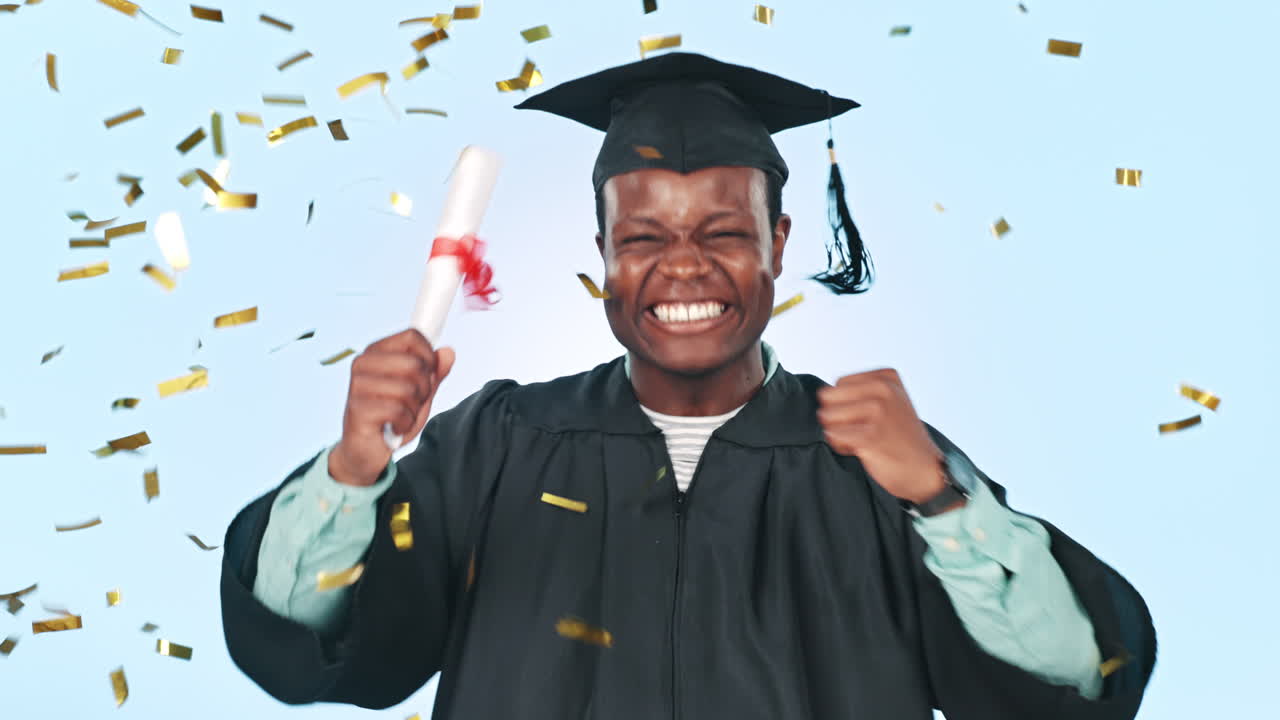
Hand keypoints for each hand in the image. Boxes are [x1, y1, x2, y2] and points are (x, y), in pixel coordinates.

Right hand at [329, 329, 455, 485]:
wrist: (366, 451)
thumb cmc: (391, 417)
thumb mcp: (419, 393)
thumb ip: (433, 373)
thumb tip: (448, 352)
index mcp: (376, 352)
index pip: (412, 337)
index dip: (429, 357)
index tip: (427, 375)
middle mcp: (362, 364)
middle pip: (414, 363)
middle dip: (424, 388)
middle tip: (411, 402)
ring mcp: (357, 386)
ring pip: (408, 388)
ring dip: (413, 409)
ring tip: (400, 416)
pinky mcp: (357, 409)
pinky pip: (398, 410)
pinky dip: (404, 423)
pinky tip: (393, 427)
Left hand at [816, 368, 945, 503]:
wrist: (924, 470)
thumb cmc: (899, 437)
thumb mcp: (889, 400)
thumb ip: (860, 390)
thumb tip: (822, 394)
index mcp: (886, 378)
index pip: (838, 384)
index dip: (845, 404)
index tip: (869, 418)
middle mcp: (883, 390)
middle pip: (827, 398)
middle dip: (837, 417)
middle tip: (862, 429)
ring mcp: (877, 412)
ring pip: (827, 417)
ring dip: (840, 433)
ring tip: (864, 439)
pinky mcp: (870, 436)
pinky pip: (833, 436)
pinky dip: (843, 447)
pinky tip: (865, 450)